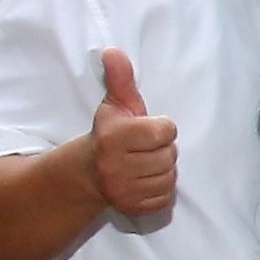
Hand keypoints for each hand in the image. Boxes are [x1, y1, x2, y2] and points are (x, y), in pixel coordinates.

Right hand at [88, 48, 180, 223]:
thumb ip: (120, 78)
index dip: (161, 128)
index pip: (165, 131)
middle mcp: (115, 167)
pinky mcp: (132, 208)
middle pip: (170, 155)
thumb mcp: (115, 104)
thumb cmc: (110, 133)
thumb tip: (113, 51)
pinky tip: (145, 180)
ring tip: (145, 163)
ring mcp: (123, 191)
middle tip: (145, 148)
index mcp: (113, 138)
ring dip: (163, 169)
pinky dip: (161, 189)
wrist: (89, 173)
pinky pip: (166, 197)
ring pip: (169, 177)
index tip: (146, 129)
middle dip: (162, 149)